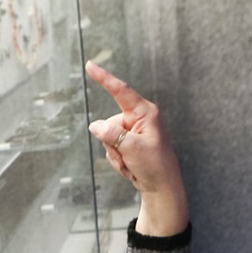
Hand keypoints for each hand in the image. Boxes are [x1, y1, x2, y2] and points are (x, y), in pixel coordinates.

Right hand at [86, 64, 185, 200]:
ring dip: (115, 154)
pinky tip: (131, 166)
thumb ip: (112, 134)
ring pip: (107, 137)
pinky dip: (117, 160)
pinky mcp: (129, 142)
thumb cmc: (155, 166)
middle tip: (128, 157)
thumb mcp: (132, 149)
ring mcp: (133, 131)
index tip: (90, 65)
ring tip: (132, 163)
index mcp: (145, 113)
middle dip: (112, 143)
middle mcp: (139, 118)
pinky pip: (110, 147)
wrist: (161, 187)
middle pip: (108, 123)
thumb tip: (95, 125)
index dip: (104, 78)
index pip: (120, 91)